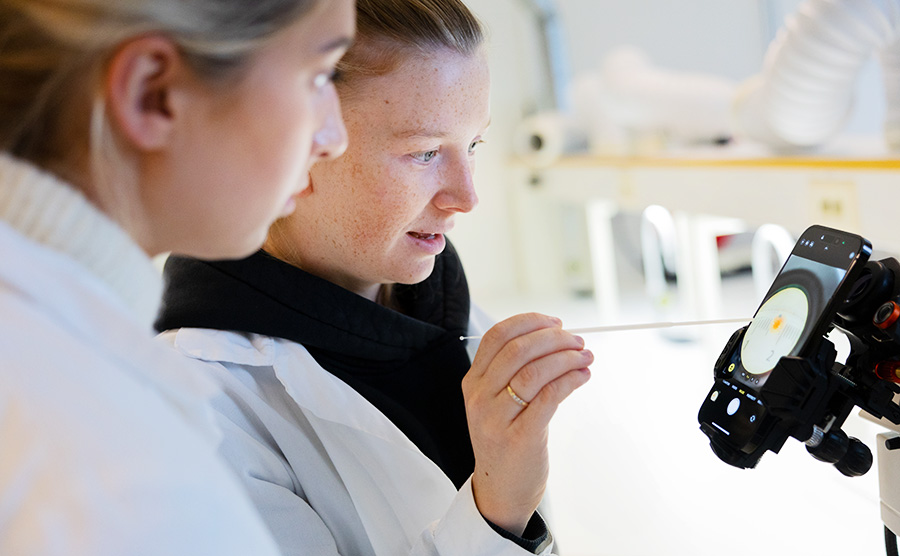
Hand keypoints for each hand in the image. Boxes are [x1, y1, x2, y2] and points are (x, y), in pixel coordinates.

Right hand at [462, 313, 592, 534]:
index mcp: (473, 383)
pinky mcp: (520, 437)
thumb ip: (512, 373)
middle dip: (554, 339)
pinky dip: (570, 379)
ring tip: (586, 357)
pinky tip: (583, 376)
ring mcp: (497, 419)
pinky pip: (549, 397)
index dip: (529, 322)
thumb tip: (553, 338)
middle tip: (578, 341)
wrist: (500, 490)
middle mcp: (480, 398)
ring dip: (566, 357)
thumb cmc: (505, 441)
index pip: (496, 337)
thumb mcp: (495, 403)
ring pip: (534, 371)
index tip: (555, 323)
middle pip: (518, 350)